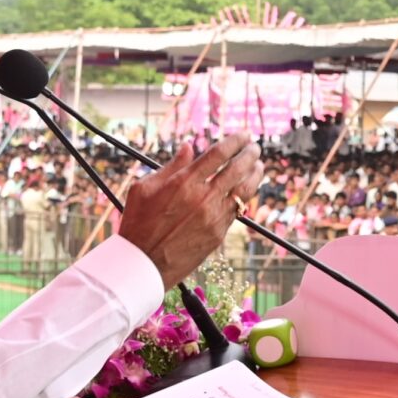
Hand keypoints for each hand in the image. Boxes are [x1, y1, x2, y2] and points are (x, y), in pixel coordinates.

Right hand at [119, 136, 263, 284]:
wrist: (143, 262)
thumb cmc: (138, 223)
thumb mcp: (144, 188)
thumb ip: (170, 167)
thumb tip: (188, 147)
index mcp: (184, 182)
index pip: (218, 154)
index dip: (235, 141)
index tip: (243, 135)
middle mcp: (203, 197)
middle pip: (237, 169)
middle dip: (250, 154)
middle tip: (255, 148)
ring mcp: (214, 216)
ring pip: (245, 191)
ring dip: (255, 175)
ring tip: (258, 166)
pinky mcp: (218, 234)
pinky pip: (237, 211)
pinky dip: (243, 197)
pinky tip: (245, 191)